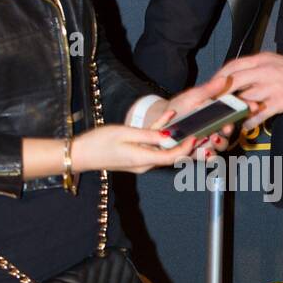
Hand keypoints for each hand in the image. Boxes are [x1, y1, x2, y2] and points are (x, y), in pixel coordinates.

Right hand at [72, 124, 196, 173]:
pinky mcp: (136, 157)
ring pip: (163, 151)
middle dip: (186, 145)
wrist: (80, 154)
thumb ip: (149, 135)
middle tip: (201, 130)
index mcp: (143, 159)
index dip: (186, 148)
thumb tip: (170, 136)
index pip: (171, 157)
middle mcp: (144, 164)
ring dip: (176, 138)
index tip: (195, 136)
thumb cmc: (99, 142)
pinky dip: (159, 134)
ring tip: (189, 122)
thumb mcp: (125, 133)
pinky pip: (152, 146)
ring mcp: (140, 162)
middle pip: (171, 156)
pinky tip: (168, 117)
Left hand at [143, 72, 237, 158]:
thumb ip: (209, 90)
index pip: (236, 112)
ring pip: (221, 145)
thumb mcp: (193, 96)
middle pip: (230, 132)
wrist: (160, 121)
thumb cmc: (178, 107)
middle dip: (230, 130)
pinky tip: (206, 152)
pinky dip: (209, 156)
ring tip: (212, 137)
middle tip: (226, 127)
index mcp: (218, 113)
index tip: (252, 106)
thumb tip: (224, 79)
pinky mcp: (199, 153)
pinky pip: (209, 158)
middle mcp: (216, 128)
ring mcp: (209, 142)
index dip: (246, 109)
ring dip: (219, 143)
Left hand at [198, 53, 282, 128]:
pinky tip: (245, 125)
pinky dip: (250, 121)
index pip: (234, 66)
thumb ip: (252, 68)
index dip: (219, 77)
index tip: (211, 87)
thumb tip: (232, 77)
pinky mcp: (280, 102)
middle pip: (235, 81)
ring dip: (235, 110)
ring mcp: (272, 87)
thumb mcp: (271, 62)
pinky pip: (260, 114)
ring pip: (246, 99)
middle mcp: (265, 72)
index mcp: (261, 60)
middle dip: (221, 93)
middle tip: (213, 104)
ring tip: (228, 117)